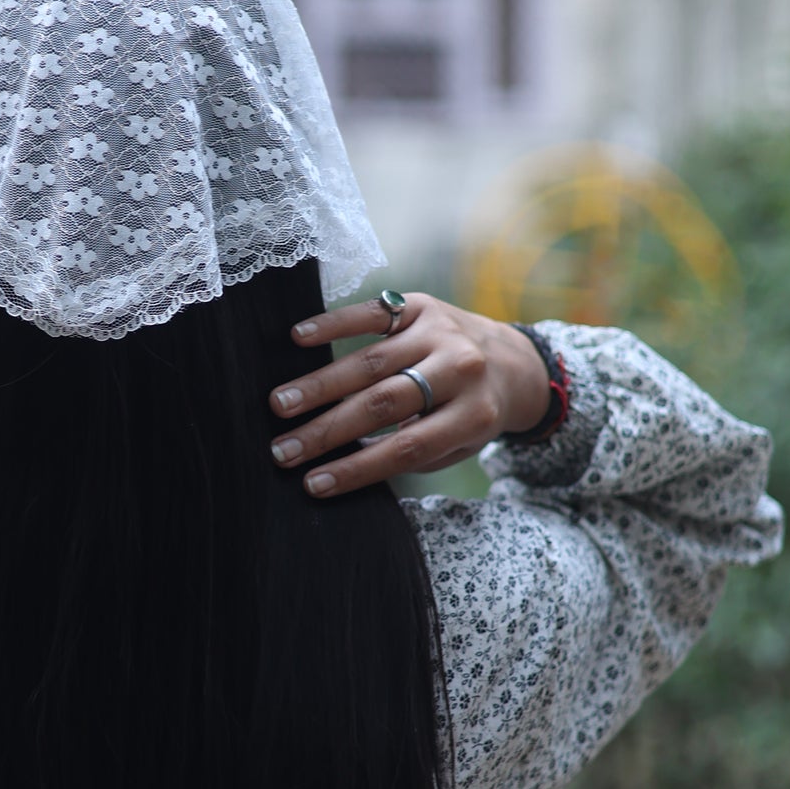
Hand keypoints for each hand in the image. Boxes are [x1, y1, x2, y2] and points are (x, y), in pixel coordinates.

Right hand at [267, 293, 551, 497]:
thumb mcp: (457, 445)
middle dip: (326, 430)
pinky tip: (298, 337)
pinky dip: (333, 324)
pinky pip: (372, 313)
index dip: (356, 468)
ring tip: (279, 404)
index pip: (405, 447)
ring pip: (370, 362)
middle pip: (382, 403)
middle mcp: (460, 370)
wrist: (510, 362)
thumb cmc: (469, 415)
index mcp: (474, 414)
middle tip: (282, 448)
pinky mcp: (420, 305)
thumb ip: (410, 453)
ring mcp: (439, 333)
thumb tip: (338, 466)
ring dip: (318, 385)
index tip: (312, 483)